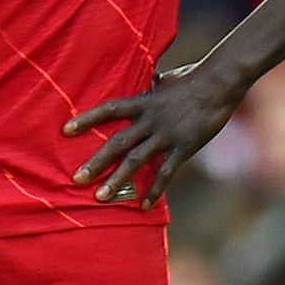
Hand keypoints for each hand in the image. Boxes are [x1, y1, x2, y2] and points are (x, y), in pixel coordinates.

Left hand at [62, 62, 246, 208]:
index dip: (87, 119)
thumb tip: (146, 80)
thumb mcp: (164, 79)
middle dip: (96, 162)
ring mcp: (167, 135)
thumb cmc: (191, 78)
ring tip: (100, 197)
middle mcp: (150, 120)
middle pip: (118, 142)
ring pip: (137, 160)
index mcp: (143, 101)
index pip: (109, 109)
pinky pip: (166, 172)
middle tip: (76, 179)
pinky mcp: (184, 147)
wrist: (219, 84)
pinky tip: (144, 206)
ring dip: (117, 180)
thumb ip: (151, 86)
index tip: (65, 130)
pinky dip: (154, 189)